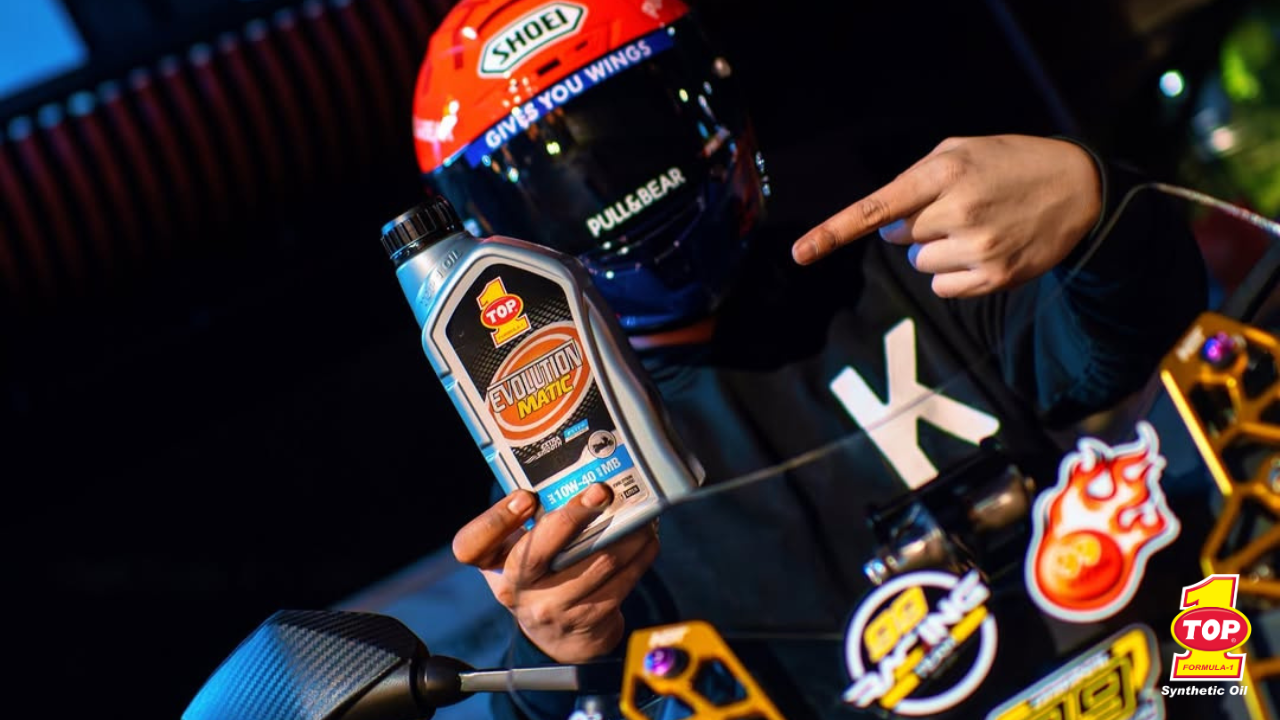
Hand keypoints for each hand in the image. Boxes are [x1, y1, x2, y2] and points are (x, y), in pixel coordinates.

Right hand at [451, 483, 659, 662]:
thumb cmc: (538, 571)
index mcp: (492, 563)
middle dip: (574, 517)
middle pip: (538, 553)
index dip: (497, 519)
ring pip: (595, 565)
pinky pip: (620, 583)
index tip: (526, 496)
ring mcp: (551, 609)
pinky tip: (646, 538)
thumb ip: (529, 516)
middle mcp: (514, 589)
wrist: (556, 633)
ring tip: (640, 510)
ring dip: (624, 534)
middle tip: (600, 491)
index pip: (472, 544)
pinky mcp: (586, 619)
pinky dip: (638, 556)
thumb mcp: (517, 547)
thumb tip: (575, 469)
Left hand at [791, 135, 1102, 297]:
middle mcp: (958, 210)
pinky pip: (943, 288)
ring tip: (977, 226)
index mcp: (944, 172)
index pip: (876, 209)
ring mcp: (977, 247)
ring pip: (921, 265)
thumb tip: (882, 226)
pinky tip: (984, 250)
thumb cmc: (1007, 163)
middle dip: (916, 226)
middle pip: (900, 238)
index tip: (800, 253)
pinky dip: (954, 274)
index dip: (833, 233)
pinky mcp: (994, 277)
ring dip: (937, 250)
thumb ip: (914, 179)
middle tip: (957, 207)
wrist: (1078, 188)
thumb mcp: (962, 150)